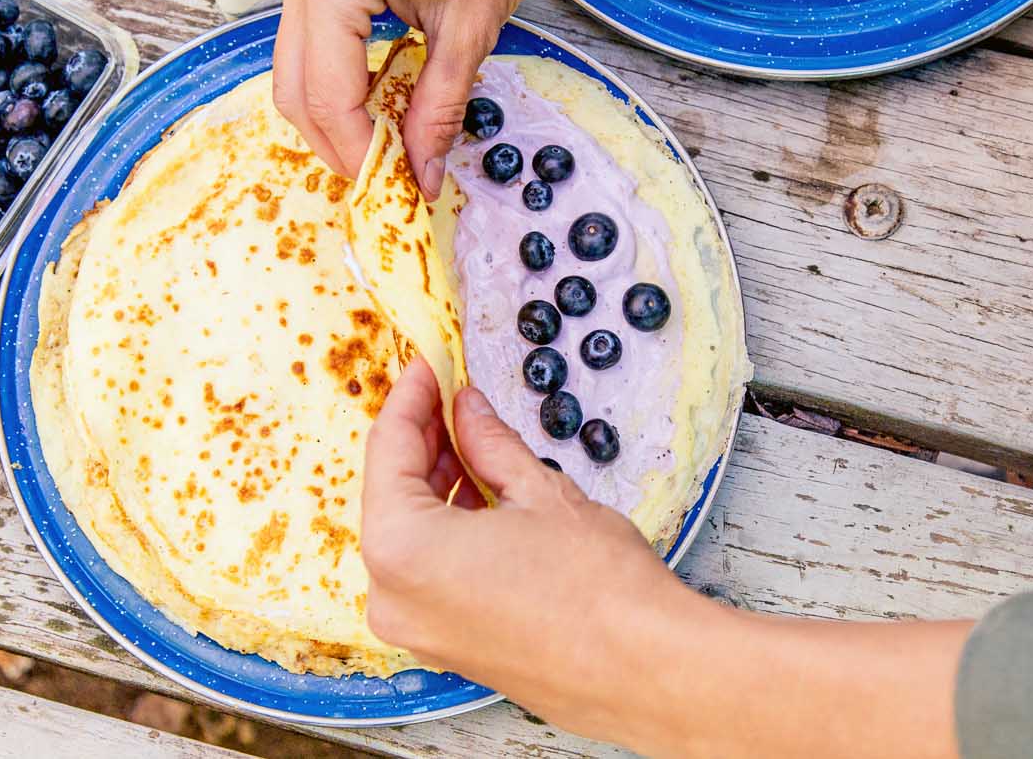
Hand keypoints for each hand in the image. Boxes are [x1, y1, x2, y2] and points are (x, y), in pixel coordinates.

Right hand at [273, 0, 562, 197]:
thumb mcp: (472, 30)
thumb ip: (439, 109)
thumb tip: (422, 175)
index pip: (327, 96)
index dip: (359, 154)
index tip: (397, 191)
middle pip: (294, 88)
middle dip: (337, 143)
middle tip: (388, 180)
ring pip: (296, 68)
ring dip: (334, 115)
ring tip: (387, 148)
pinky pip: (312, 39)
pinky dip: (338, 80)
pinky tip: (379, 103)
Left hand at [362, 360, 691, 744]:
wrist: (644, 668)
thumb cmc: (597, 587)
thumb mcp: (539, 491)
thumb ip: (488, 442)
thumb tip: (467, 409)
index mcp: (401, 547)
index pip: (389, 449)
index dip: (412, 397)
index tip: (429, 365)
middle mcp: (392, 595)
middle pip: (392, 492)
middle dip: (424, 439)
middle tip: (452, 393)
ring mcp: (417, 628)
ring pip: (410, 532)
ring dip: (437, 483)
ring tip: (473, 438)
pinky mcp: (445, 645)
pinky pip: (428, 570)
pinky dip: (447, 527)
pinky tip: (482, 492)